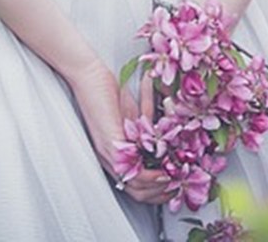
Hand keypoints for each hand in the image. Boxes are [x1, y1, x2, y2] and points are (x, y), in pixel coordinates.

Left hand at [65, 59, 179, 207]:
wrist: (88, 75)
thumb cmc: (107, 90)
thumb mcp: (136, 112)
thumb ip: (149, 125)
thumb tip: (172, 130)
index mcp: (116, 154)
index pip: (136, 186)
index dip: (157, 191)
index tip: (176, 184)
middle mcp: (110, 158)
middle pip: (137, 192)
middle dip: (162, 193)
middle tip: (180, 186)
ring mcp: (110, 153)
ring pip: (136, 186)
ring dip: (160, 187)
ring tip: (176, 179)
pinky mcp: (112, 143)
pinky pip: (132, 169)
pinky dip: (151, 175)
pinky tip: (164, 171)